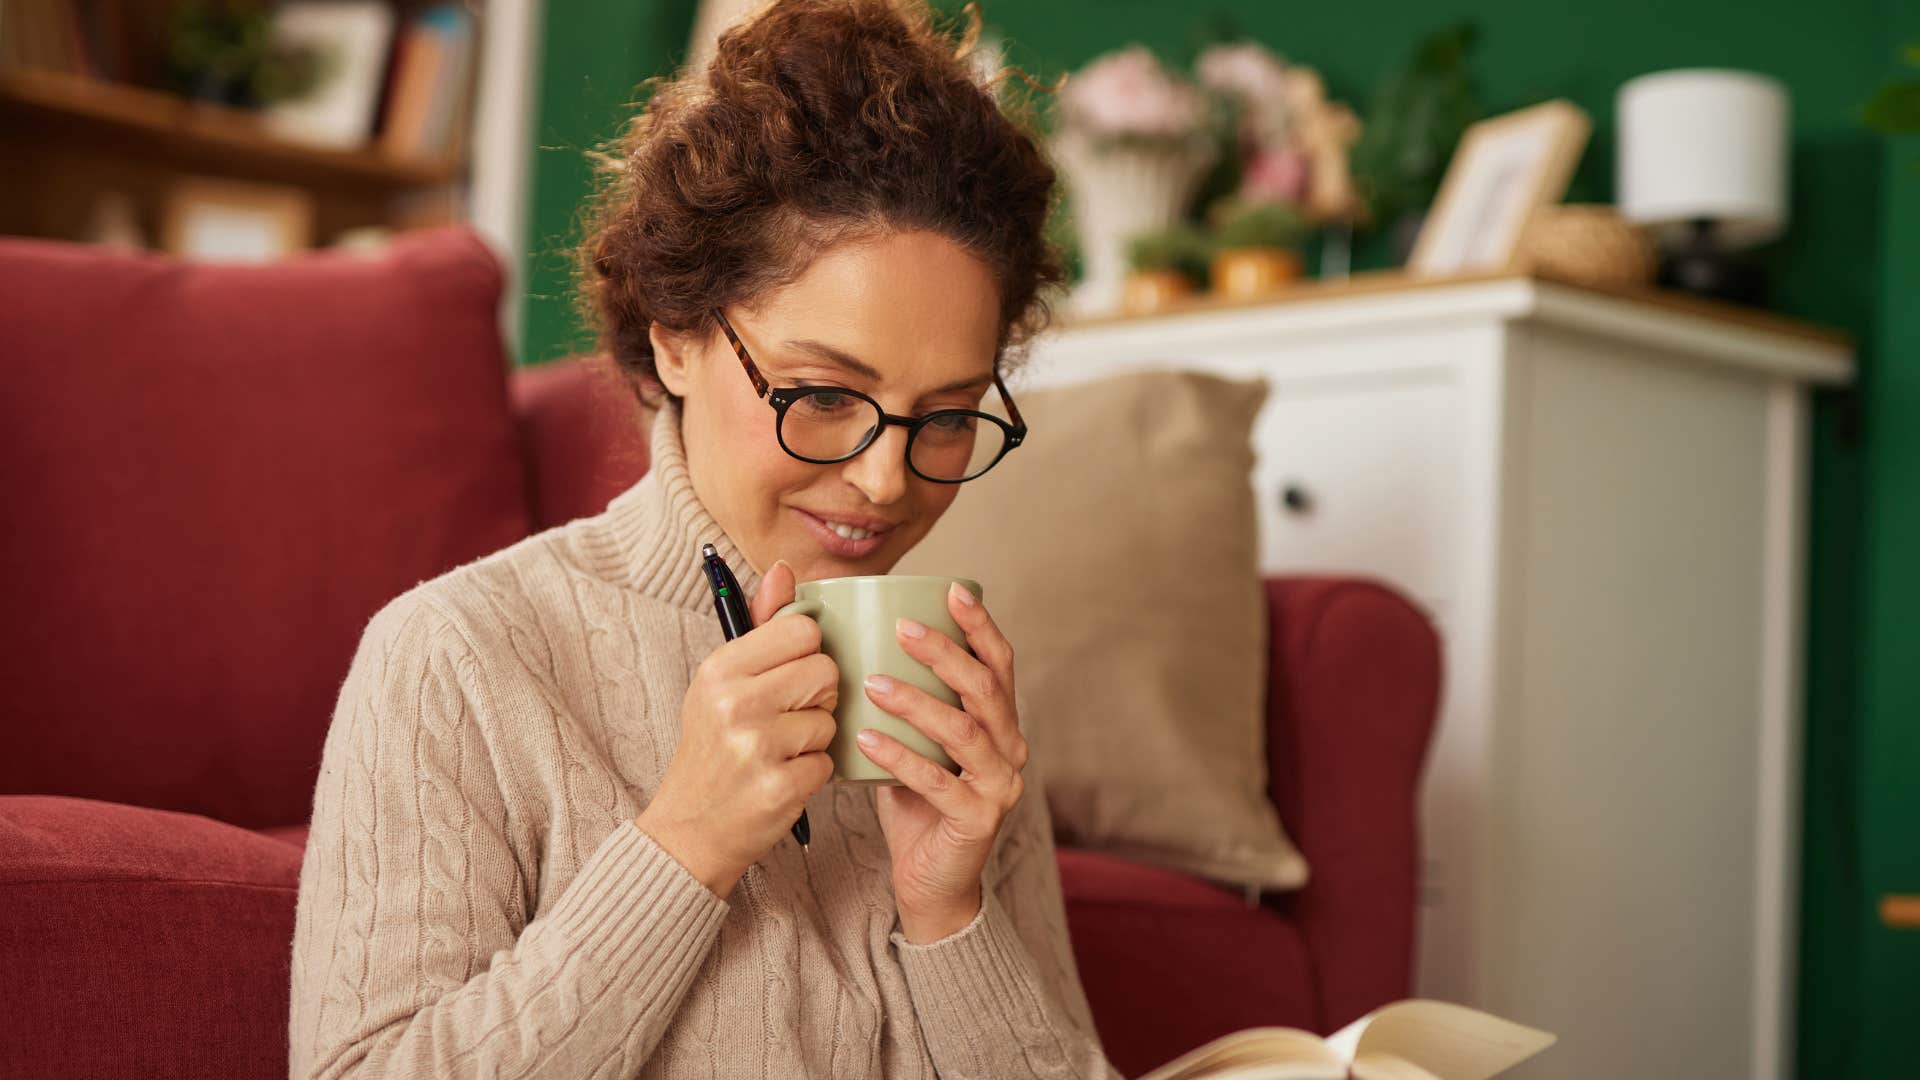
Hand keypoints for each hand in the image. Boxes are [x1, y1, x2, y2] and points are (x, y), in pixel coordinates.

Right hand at [636, 559, 835, 897]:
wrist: (688, 830)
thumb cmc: (712, 749)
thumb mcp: (722, 682)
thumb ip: (762, 625)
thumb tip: (786, 570)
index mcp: (721, 668)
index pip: (803, 629)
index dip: (808, 652)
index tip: (788, 675)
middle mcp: (735, 702)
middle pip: (826, 671)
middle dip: (816, 697)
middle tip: (783, 719)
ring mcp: (757, 746)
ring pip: (831, 719)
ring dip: (814, 739)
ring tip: (778, 752)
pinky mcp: (779, 788)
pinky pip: (828, 763)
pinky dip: (811, 774)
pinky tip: (780, 779)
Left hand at [857, 581, 1028, 942]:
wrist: (930, 881)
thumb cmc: (916, 803)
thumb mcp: (908, 741)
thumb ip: (896, 699)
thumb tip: (853, 642)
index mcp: (1000, 723)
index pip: (999, 663)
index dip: (981, 626)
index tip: (952, 590)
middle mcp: (1011, 749)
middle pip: (986, 689)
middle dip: (945, 654)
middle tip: (901, 630)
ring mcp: (1000, 786)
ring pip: (964, 732)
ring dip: (917, 702)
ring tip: (872, 683)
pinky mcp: (977, 820)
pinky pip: (939, 782)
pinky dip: (901, 757)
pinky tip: (865, 740)